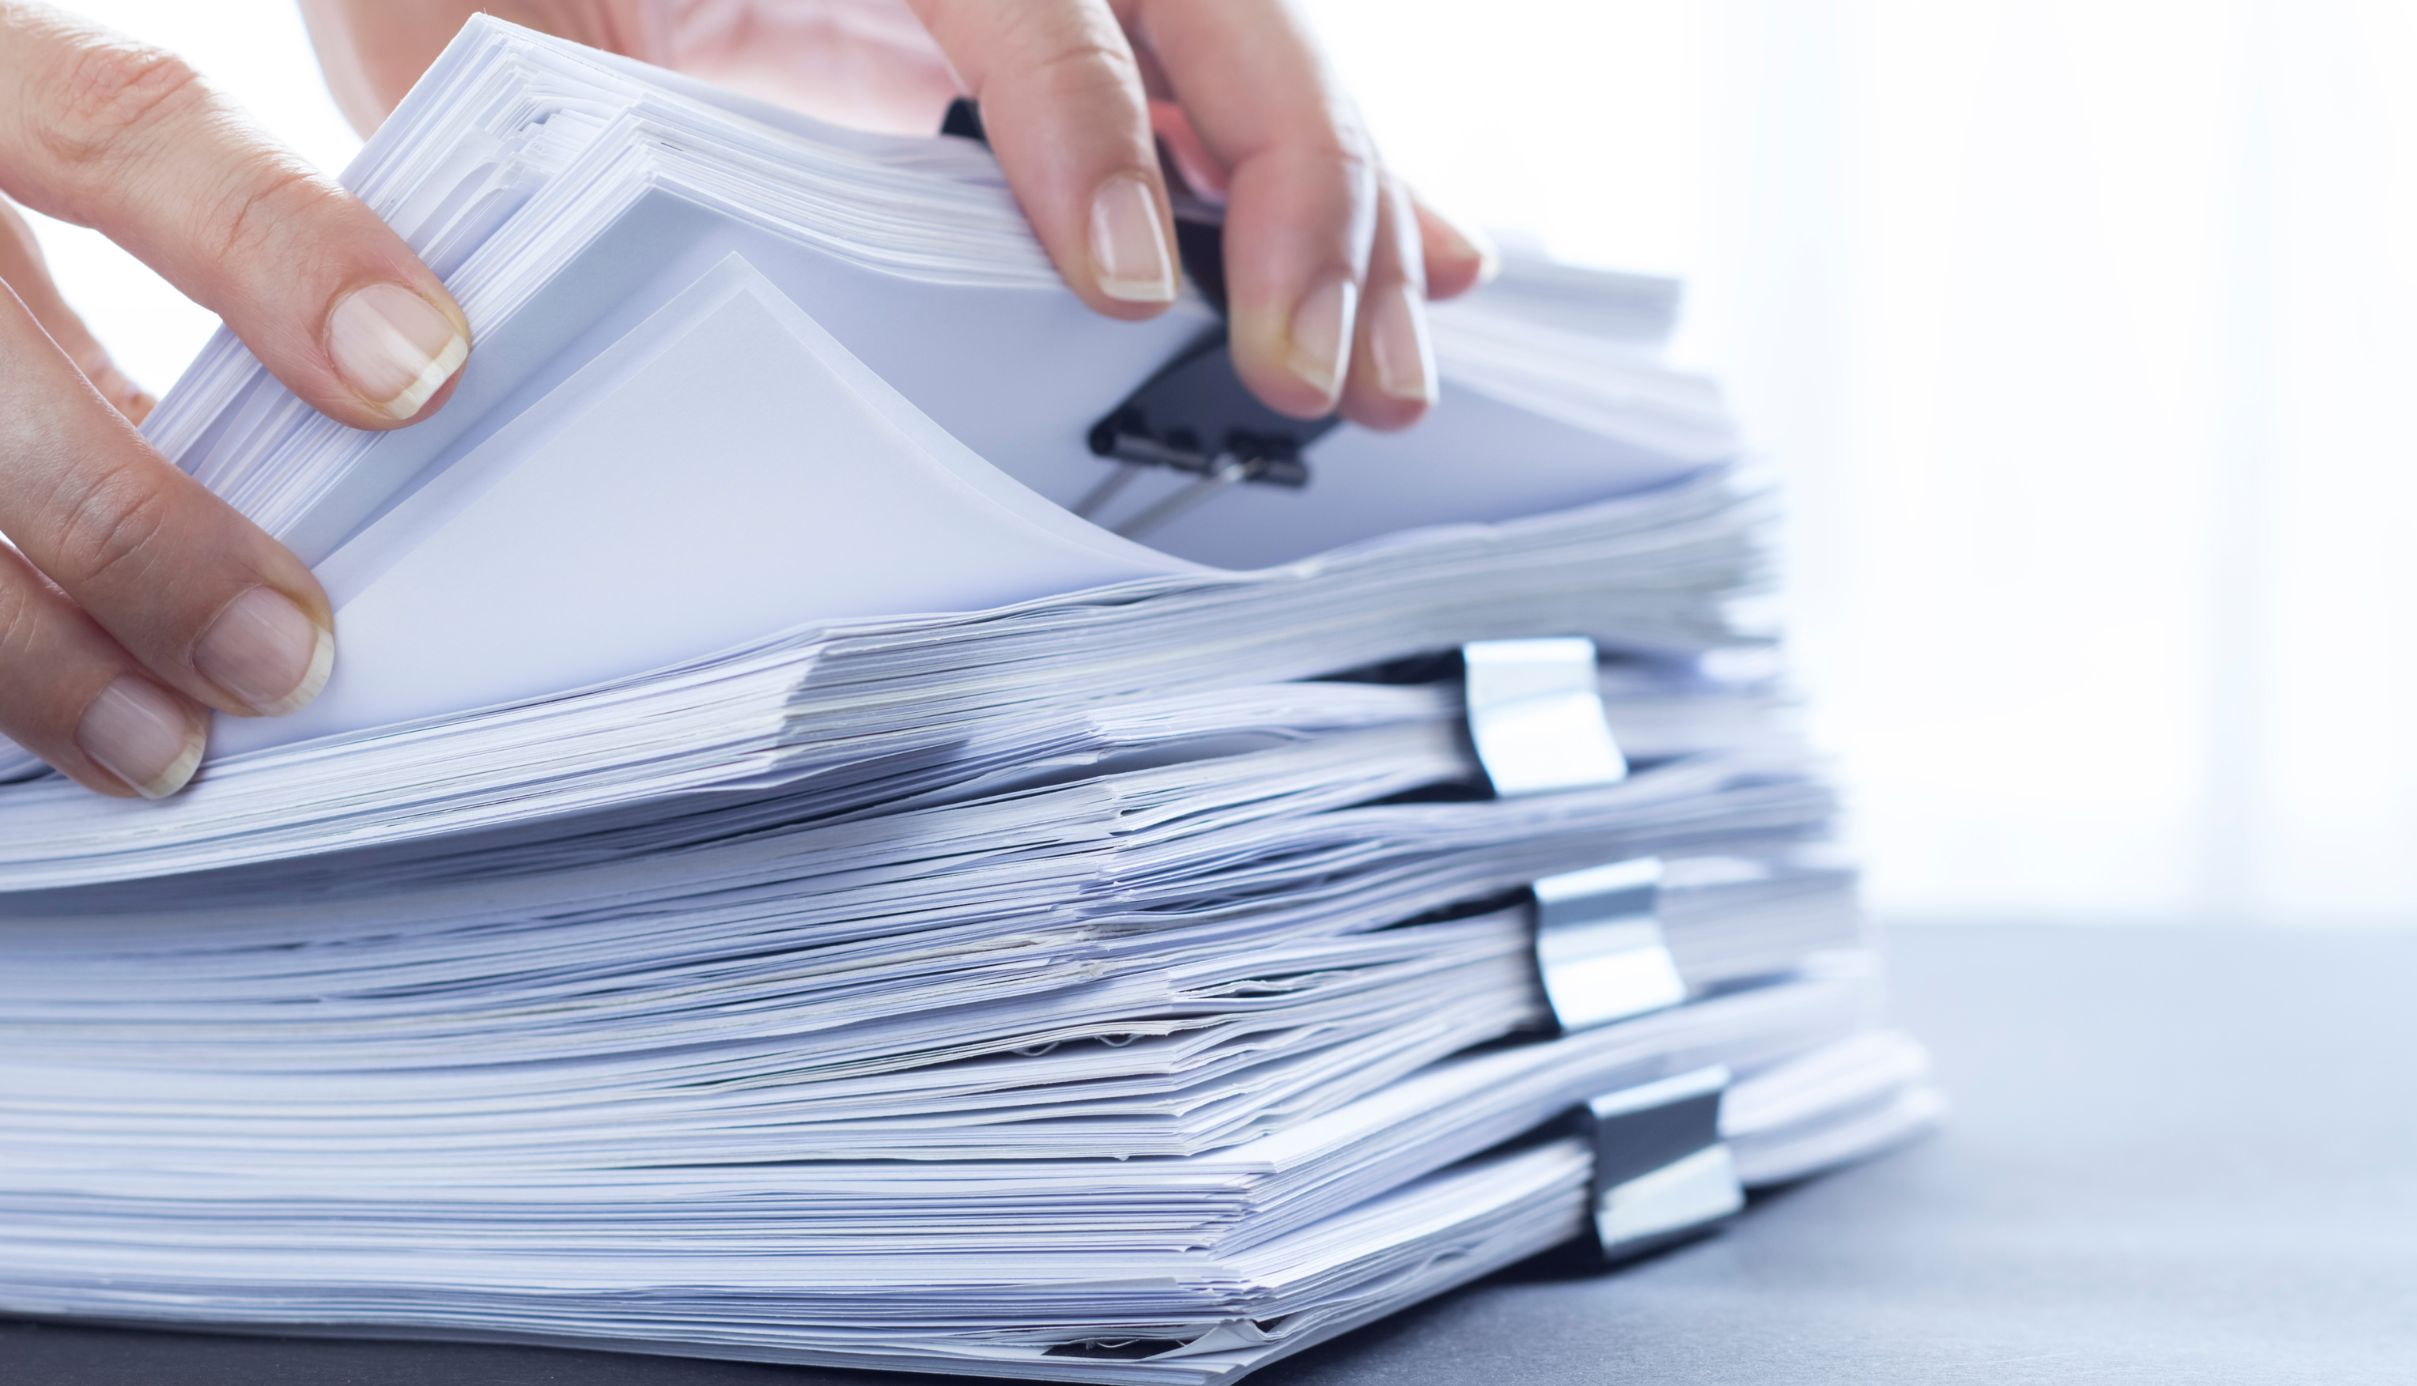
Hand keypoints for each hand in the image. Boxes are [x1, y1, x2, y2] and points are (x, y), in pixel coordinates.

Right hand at [0, 4, 469, 798]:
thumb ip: (193, 231)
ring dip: (31, 654)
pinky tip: (54, 731)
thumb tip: (387, 394)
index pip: (122, 119)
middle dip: (138, 534)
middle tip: (281, 653)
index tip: (418, 369)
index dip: (275, 248)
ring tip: (164, 747)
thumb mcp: (46, 144)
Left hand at [301, 0, 1496, 430]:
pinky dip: (1336, 183)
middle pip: (1200, 0)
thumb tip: (528, 332)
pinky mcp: (1079, 28)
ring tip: (1388, 369)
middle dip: (1290, 187)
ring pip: (1257, 45)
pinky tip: (1425, 265)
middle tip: (1308, 369)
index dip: (1088, 125)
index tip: (1123, 287)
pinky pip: (1233, 86)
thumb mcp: (458, 29)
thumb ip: (516, 141)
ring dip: (1348, 208)